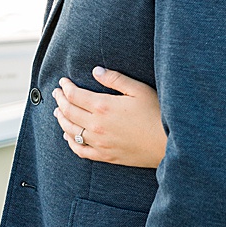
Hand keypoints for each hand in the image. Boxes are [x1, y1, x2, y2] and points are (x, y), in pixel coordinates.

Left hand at [52, 66, 167, 167]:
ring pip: (70, 131)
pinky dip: (70, 142)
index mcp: (103, 106)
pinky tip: (68, 136)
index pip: (74, 95)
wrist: (168, 145)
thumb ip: (115, 79)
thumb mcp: (139, 90)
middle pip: (69, 112)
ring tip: (58, 112)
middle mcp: (96, 126)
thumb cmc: (157, 114)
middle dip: (60, 100)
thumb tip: (95, 71)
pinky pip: (80, 150)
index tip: (63, 82)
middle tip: (57, 93)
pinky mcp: (105, 156)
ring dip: (61, 119)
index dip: (65, 87)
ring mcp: (99, 143)